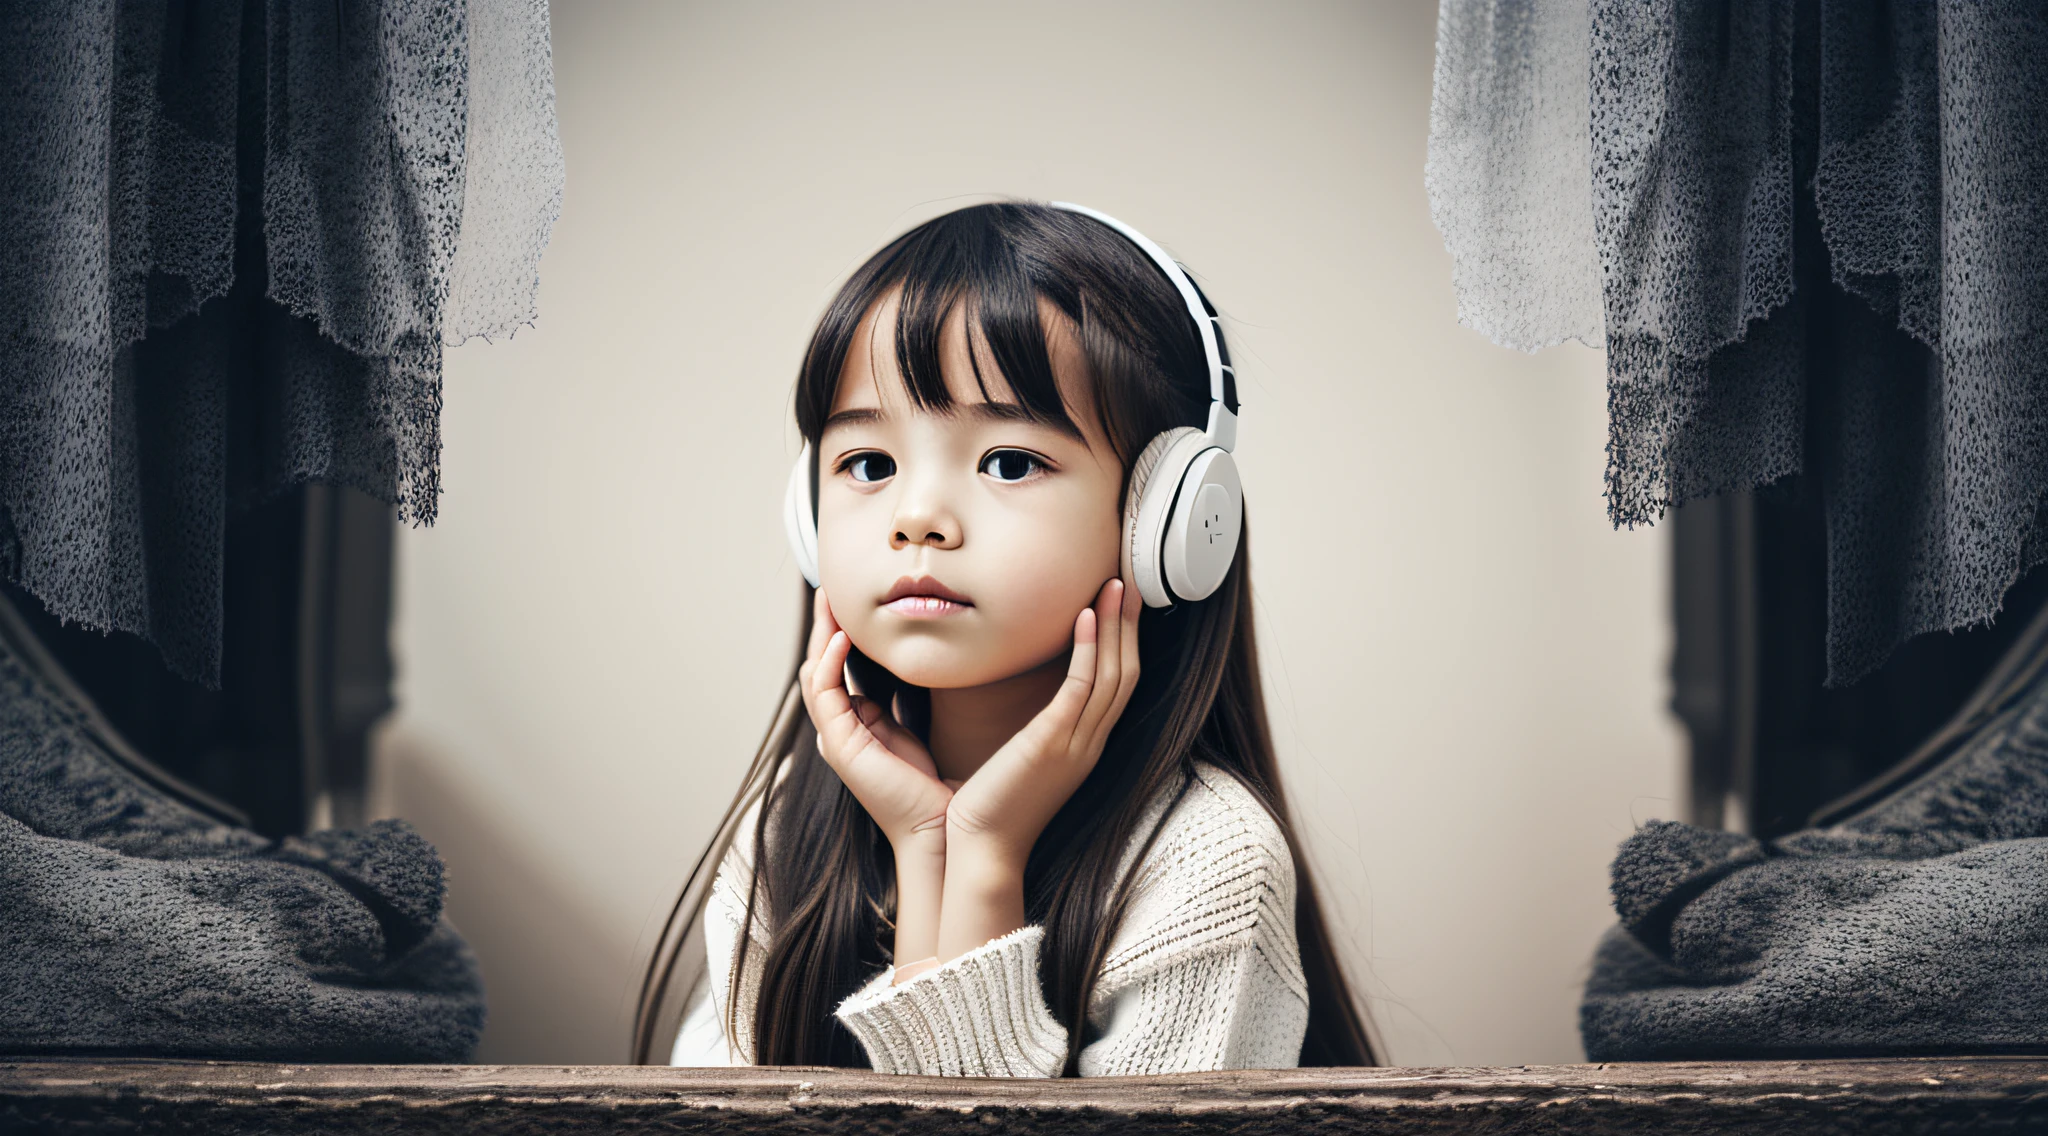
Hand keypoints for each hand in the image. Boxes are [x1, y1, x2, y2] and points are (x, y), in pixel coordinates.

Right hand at [797, 588, 951, 855]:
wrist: (938, 829)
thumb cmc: (937, 786)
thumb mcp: (920, 730)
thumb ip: (909, 700)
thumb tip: (920, 664)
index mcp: (857, 727)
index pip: (840, 671)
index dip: (842, 635)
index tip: (853, 603)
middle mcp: (840, 731)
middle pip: (822, 666)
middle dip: (825, 627)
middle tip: (831, 589)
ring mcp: (835, 738)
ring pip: (816, 673)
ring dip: (823, 635)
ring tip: (832, 601)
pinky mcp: (839, 745)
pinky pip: (825, 691)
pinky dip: (832, 661)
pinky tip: (845, 637)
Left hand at [943, 577, 1142, 872]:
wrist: (982, 851)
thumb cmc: (992, 807)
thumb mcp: (1025, 761)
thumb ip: (1037, 732)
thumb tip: (1029, 701)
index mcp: (1085, 747)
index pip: (1119, 686)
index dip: (1126, 643)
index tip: (1122, 607)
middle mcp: (1089, 744)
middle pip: (1126, 674)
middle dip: (1130, 626)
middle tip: (1129, 582)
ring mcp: (1075, 745)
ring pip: (1112, 676)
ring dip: (1116, 627)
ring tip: (1115, 586)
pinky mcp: (1051, 745)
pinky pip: (1079, 690)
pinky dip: (1088, 651)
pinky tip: (1085, 619)